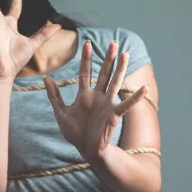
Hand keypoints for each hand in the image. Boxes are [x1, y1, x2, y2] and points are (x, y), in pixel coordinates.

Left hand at [44, 40, 148, 161]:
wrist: (86, 149)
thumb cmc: (75, 132)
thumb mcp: (61, 113)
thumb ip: (55, 96)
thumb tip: (46, 78)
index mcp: (84, 94)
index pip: (85, 72)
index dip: (86, 58)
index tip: (86, 42)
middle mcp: (97, 96)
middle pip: (104, 73)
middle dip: (108, 58)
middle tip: (113, 42)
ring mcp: (107, 104)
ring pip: (115, 83)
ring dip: (121, 69)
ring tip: (126, 54)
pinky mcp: (114, 115)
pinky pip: (126, 104)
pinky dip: (136, 97)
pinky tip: (145, 88)